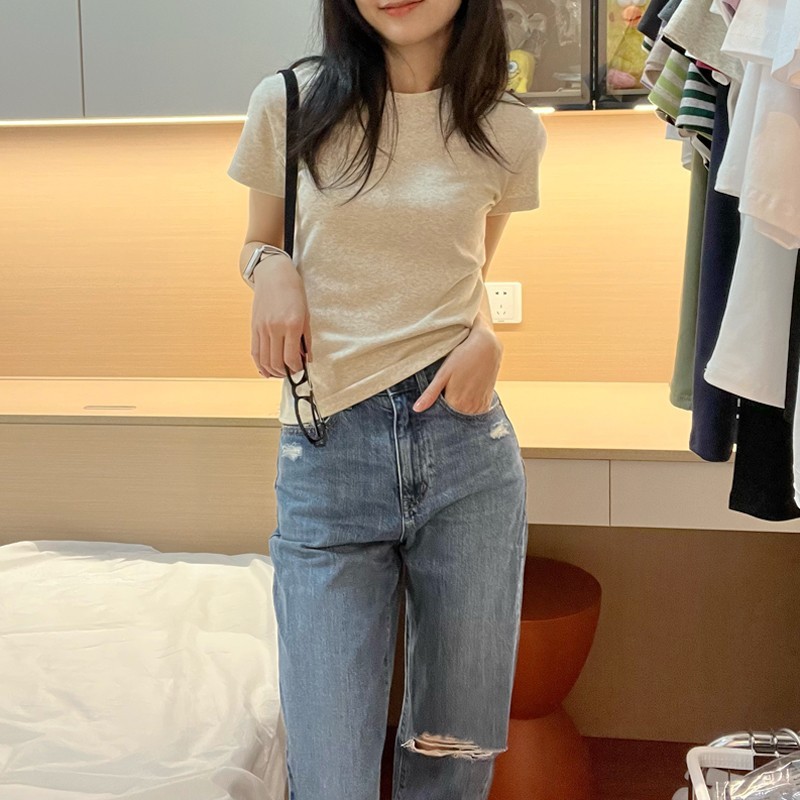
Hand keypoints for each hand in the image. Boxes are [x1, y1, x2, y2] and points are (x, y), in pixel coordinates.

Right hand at [250, 255, 313, 378]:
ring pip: (264, 360)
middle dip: (284, 372)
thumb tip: (307, 359)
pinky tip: (266, 370)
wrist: (274, 275)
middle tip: (291, 373)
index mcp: (292, 325)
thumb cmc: (294, 292)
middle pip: (276, 362)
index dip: (296, 368)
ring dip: (272, 371)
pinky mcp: (254, 327)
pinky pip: (255, 351)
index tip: (300, 369)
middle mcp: (275, 328)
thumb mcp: (306, 315)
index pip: (291, 358)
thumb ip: (306, 339)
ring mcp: (262, 328)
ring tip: (280, 372)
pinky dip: (260, 364)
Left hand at [413, 327, 502, 413]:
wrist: (487, 347)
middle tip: (452, 384)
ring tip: (461, 385)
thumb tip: (416, 409)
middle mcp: (469, 408)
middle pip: (452, 414)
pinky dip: (470, 404)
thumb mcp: (443, 374)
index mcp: (455, 402)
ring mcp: (479, 406)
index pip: (441, 412)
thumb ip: (430, 394)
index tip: (441, 389)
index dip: (438, 402)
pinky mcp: (487, 402)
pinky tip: (469, 389)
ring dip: (460, 405)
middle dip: (449, 404)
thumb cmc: (462, 357)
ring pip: (463, 413)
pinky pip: (475, 410)